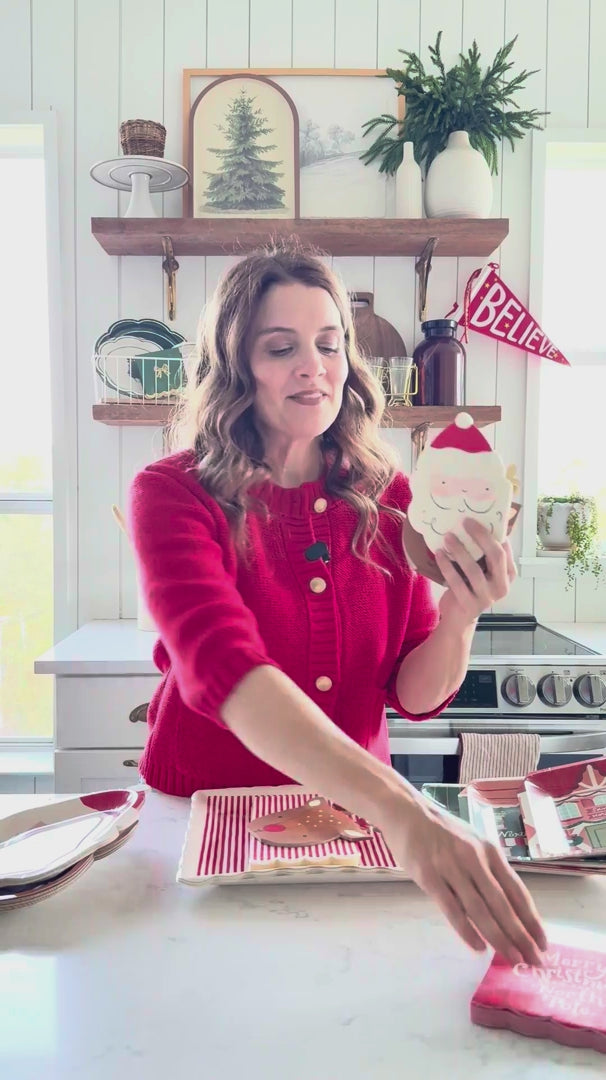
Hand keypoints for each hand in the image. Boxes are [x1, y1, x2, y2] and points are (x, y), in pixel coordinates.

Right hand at [380, 796, 546, 965]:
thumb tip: (507, 909)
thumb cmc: (443, 831)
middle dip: (521, 935)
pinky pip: (452, 909)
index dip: (531, 919)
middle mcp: (475, 859)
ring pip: (480, 910)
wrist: (407, 812)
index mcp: (490, 851)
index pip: (517, 890)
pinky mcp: (429, 877)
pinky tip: (479, 948)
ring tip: (513, 959)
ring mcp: (451, 868)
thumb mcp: (473, 844)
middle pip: (502, 904)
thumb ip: (488, 871)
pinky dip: (467, 930)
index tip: (543, 943)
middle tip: (534, 961)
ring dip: (499, 938)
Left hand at [435, 518, 515, 628]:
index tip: (479, 519)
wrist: (459, 617)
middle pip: (495, 557)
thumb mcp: (483, 572)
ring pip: (474, 570)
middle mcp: (501, 587)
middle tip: (466, 522)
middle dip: (481, 537)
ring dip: (460, 550)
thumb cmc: (471, 588)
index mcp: (508, 576)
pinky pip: (456, 581)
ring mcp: (486, 597)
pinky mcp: (469, 604)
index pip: (505, 551)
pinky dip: (446, 566)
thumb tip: (479, 524)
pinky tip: (439, 554)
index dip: (494, 535)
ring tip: (448, 536)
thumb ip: (485, 555)